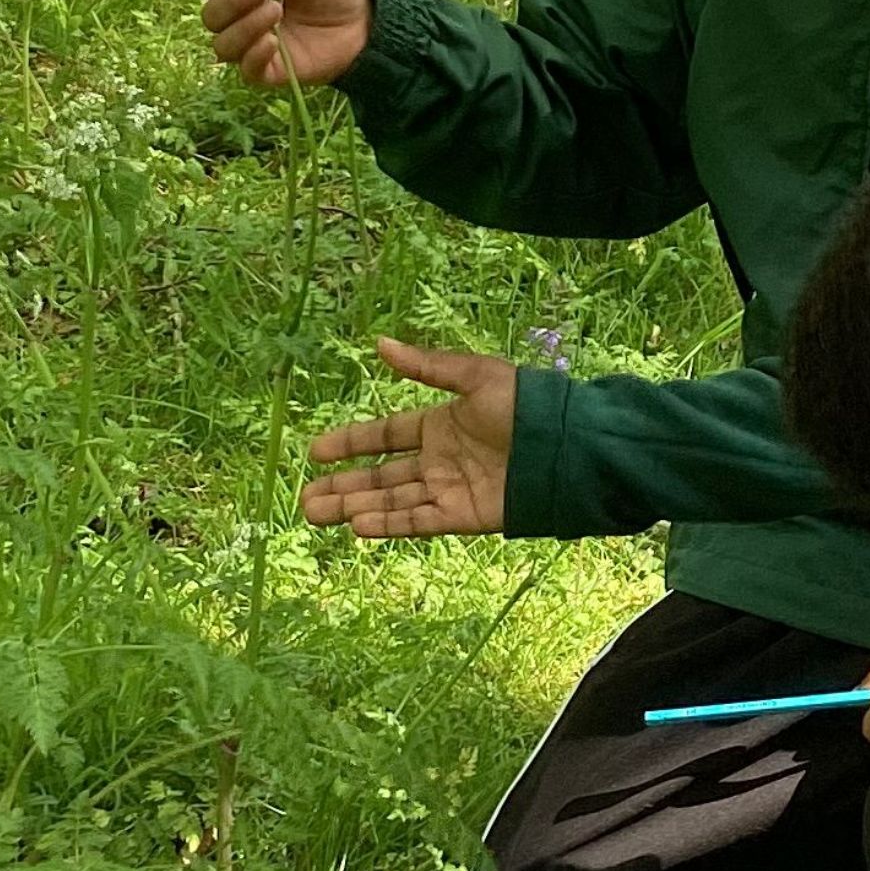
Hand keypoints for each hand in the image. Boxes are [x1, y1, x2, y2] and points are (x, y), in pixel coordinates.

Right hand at [202, 0, 370, 90]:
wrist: (363, 23)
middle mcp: (241, 20)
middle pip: (211, 16)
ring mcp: (253, 47)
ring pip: (222, 45)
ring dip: (244, 25)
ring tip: (277, 10)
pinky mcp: (270, 72)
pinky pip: (246, 70)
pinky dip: (254, 54)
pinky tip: (273, 40)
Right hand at [300, 339, 514, 539]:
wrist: (564, 446)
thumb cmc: (524, 406)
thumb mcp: (474, 376)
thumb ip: (427, 366)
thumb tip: (380, 343)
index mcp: (439, 424)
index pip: (385, 435)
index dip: (350, 443)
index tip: (315, 452)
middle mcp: (438, 459)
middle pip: (381, 475)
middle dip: (343, 485)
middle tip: (305, 498)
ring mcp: (449, 489)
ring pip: (392, 500)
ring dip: (355, 507)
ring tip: (316, 514)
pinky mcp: (463, 516)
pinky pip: (418, 520)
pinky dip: (389, 524)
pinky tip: (357, 526)